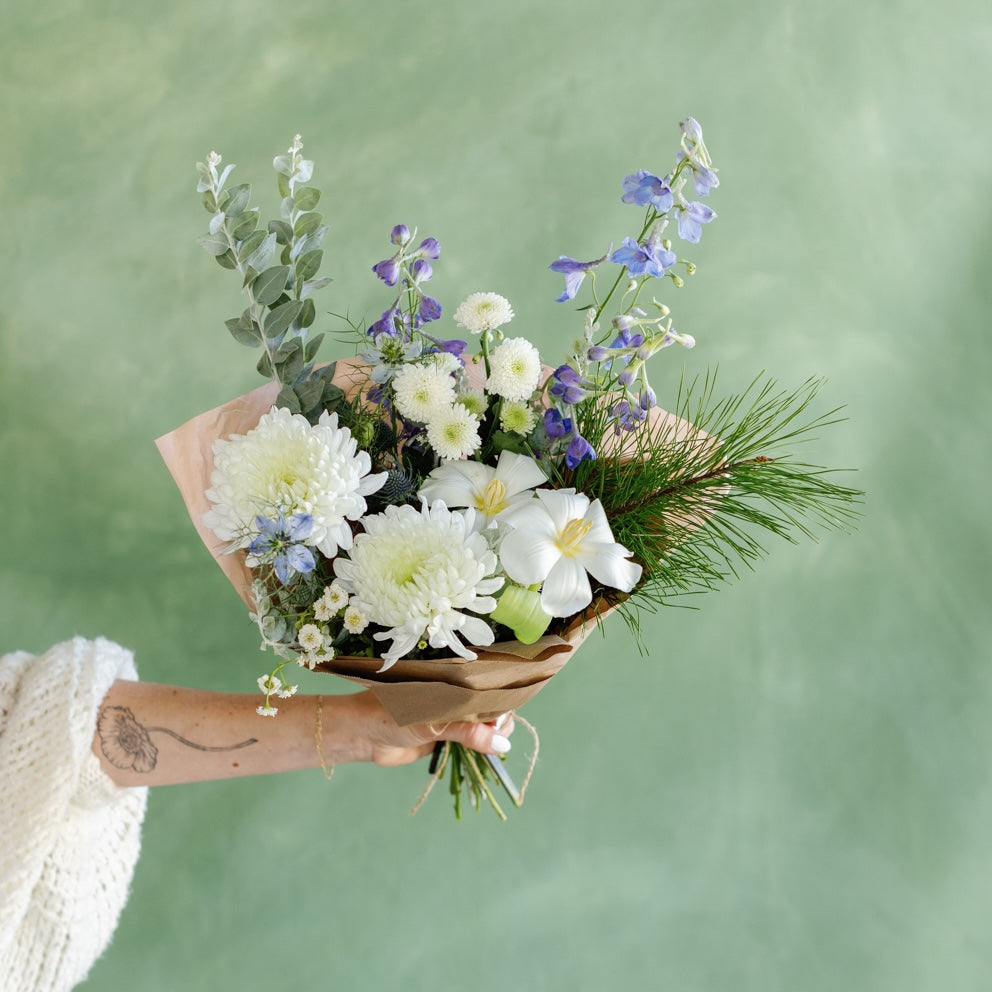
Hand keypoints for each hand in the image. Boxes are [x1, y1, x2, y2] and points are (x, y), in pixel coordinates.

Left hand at [346, 690, 513, 767]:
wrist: (362, 734)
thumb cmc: (391, 714)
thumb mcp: (431, 722)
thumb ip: (467, 732)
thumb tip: (502, 744)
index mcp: (451, 680)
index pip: (488, 688)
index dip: (500, 704)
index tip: (499, 722)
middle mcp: (454, 695)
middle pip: (490, 708)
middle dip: (499, 723)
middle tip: (495, 740)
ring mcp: (450, 716)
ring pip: (482, 726)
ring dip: (491, 738)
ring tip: (491, 749)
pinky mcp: (444, 735)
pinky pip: (470, 742)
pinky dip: (480, 748)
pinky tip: (486, 756)